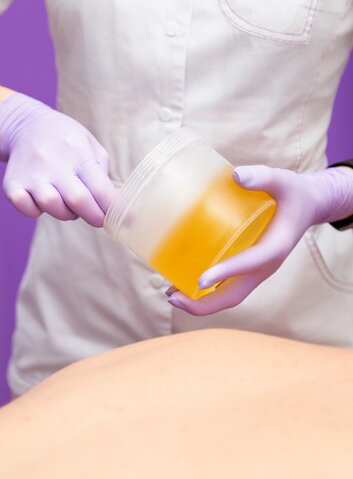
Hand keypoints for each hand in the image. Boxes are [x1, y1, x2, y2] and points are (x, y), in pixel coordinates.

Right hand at [0, 93, 115, 224]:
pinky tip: (41, 200)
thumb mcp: (91, 145)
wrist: (25, 126)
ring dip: (66, 213)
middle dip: (94, 217)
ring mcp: (32, 174)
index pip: (101, 189)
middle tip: (98, 218)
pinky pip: (27, 209)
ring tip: (68, 204)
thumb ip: (102, 172)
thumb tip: (113, 202)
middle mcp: (54, 162)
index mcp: (78, 152)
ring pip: (53, 207)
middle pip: (78, 201)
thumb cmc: (66, 141)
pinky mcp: (12, 184)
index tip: (121, 218)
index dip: (112, 209)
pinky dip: (37, 211)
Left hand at [167, 164, 352, 315]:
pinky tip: (183, 280)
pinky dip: (206, 291)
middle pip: (234, 296)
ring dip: (200, 301)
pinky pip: (227, 286)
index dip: (226, 273)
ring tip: (170, 294)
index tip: (201, 280)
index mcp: (275, 248)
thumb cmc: (293, 193)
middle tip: (171, 295)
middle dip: (203, 303)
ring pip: (228, 296)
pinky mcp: (249, 268)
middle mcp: (265, 266)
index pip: (249, 264)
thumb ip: (262, 176)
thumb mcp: (283, 180)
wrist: (308, 205)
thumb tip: (235, 175)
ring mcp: (256, 271)